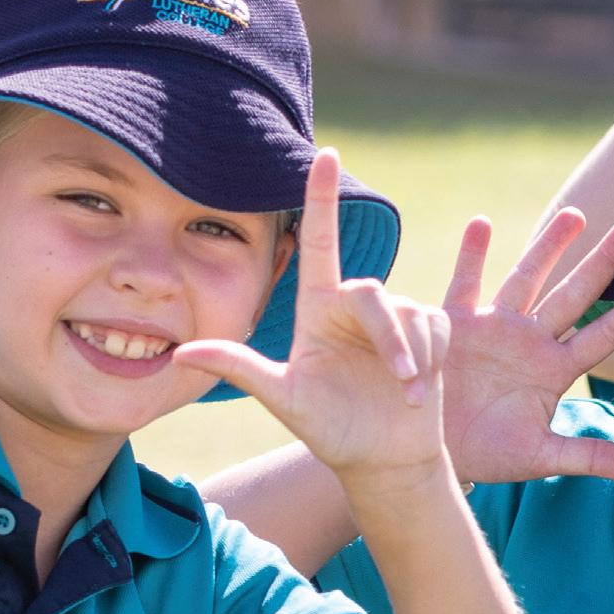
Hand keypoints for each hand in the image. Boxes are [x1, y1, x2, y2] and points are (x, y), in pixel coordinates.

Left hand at [172, 145, 463, 485]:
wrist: (382, 460)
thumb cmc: (331, 430)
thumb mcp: (284, 400)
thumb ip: (238, 368)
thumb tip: (180, 353)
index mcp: (316, 309)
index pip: (319, 239)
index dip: (321, 196)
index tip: (327, 153)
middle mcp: (352, 305)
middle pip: (374, 293)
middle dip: (391, 337)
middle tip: (401, 379)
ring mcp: (392, 318)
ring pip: (409, 314)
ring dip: (413, 355)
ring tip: (407, 392)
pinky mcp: (427, 332)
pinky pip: (434, 326)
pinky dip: (431, 358)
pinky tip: (421, 387)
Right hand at [434, 197, 613, 485]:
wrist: (434, 451)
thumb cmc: (488, 454)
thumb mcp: (538, 457)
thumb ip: (584, 457)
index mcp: (554, 369)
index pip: (603, 336)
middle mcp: (530, 340)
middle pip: (574, 294)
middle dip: (602, 263)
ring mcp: (494, 328)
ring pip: (527, 278)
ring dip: (549, 246)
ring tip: (576, 214)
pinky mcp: (455, 325)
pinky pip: (464, 284)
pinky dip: (472, 255)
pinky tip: (482, 223)